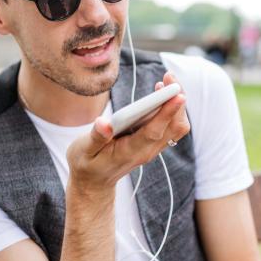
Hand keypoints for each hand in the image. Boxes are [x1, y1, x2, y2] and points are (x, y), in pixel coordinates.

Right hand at [66, 72, 189, 191]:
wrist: (94, 183)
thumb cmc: (87, 164)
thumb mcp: (83, 151)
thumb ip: (95, 137)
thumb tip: (104, 123)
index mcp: (130, 152)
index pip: (154, 131)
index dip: (167, 112)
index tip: (177, 94)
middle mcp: (147, 151)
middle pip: (174, 126)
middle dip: (176, 101)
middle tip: (169, 77)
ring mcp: (152, 148)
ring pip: (176, 126)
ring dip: (176, 103)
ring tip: (165, 81)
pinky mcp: (153, 143)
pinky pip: (170, 126)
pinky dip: (171, 108)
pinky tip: (160, 93)